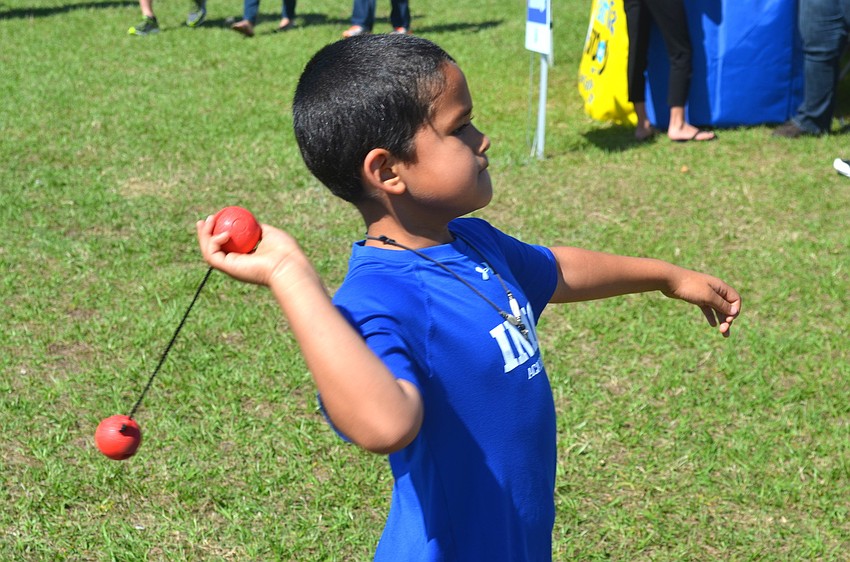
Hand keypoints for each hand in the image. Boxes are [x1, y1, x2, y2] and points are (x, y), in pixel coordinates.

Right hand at [196, 215, 316, 288]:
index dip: (218, 232)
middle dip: (205, 234)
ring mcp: (231, 266)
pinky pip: (212, 254)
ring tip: (207, 221)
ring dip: (204, 236)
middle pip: (214, 248)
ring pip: (209, 251)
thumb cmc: (284, 250)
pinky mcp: (227, 268)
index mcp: (246, 257)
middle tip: (204, 220)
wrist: (287, 264)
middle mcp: (236, 263)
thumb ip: (259, 228)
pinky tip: (224, 234)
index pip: (227, 244)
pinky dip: (213, 242)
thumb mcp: (270, 233)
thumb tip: (251, 221)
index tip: (216, 218)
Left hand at [663, 269, 740, 336]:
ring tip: (723, 333)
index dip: (735, 310)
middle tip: (724, 331)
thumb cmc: (690, 286)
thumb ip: (721, 304)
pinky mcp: (697, 297)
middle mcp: (715, 289)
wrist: (669, 280)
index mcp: (720, 287)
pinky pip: (707, 308)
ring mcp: (706, 293)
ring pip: (717, 308)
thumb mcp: (708, 296)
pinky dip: (711, 316)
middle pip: (727, 305)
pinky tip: (713, 324)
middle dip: (728, 319)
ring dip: (721, 320)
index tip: (728, 319)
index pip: (735, 299)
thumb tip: (734, 312)